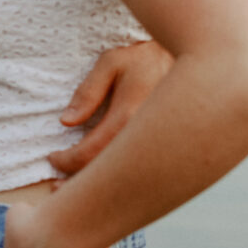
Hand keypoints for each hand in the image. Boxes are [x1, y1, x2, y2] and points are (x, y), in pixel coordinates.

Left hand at [48, 41, 173, 177]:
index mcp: (128, 115)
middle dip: (78, 183)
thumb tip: (67, 121)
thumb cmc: (146, 59)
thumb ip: (88, 92)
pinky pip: (139, 173)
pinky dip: (119, 182)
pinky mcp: (166, 151)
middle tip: (56, 186)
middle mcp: (145, 137)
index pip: (89, 152)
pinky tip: (107, 184)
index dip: (66, 160)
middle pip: (106, 174)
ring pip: (123, 178)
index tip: (52, 158)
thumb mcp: (112, 63)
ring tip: (75, 189)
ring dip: (99, 188)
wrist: (194, 65)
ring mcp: (158, 147)